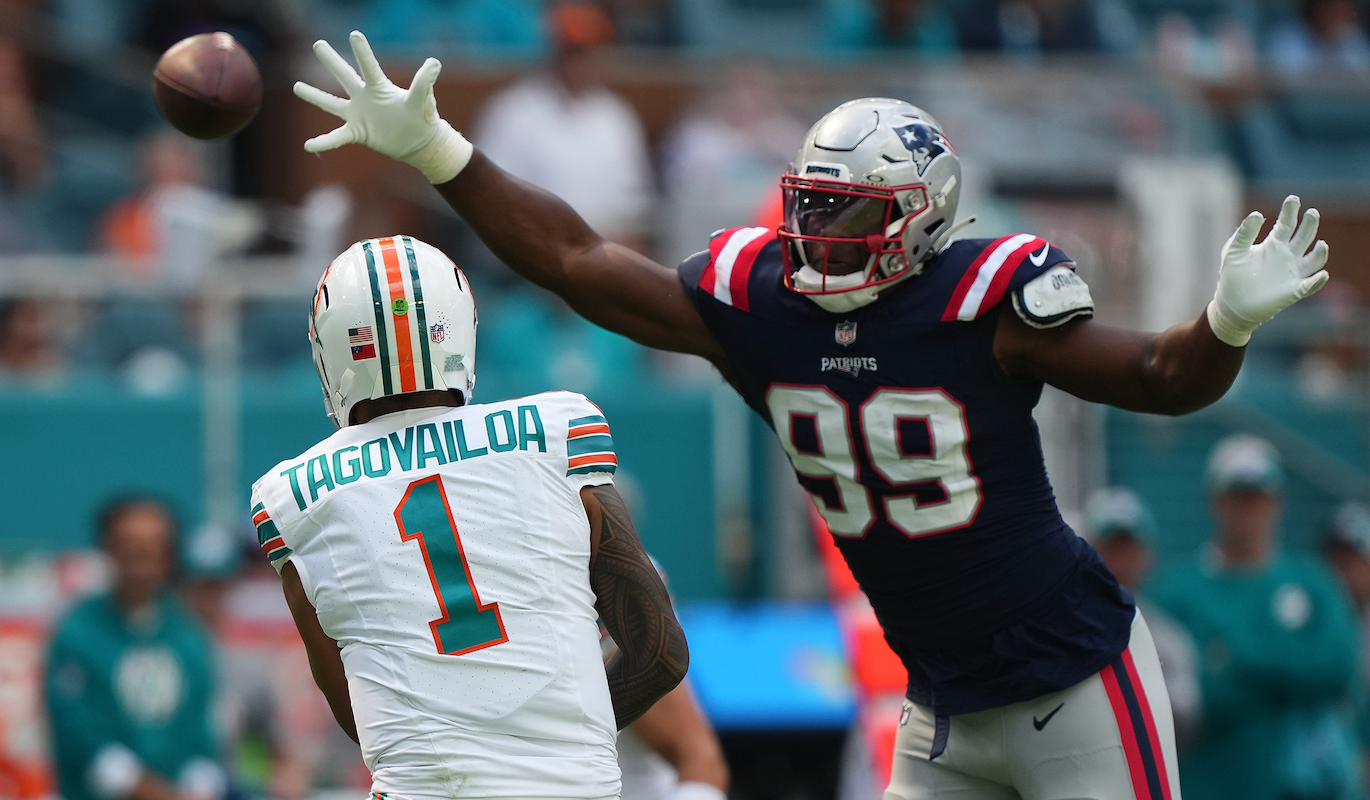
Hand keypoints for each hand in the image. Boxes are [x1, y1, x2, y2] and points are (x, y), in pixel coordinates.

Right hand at [293, 30, 471, 183]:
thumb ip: (424, 83)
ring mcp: (358, 114)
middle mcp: (365, 97)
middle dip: (331, 61)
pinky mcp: (356, 132)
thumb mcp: (421, 100)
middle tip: (318, 44)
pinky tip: (308, 145)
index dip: (362, 51)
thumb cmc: (421, 117)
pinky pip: (336, 137)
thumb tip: (434, 63)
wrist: (418, 141)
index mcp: (380, 87)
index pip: (369, 66)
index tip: (354, 34)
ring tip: (296, 86)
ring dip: (314, 96)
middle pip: (345, 76)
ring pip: (331, 103)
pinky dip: (323, 142)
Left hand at [1207, 195, 1329, 346]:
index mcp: (1273, 244)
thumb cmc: (1232, 276)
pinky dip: (1317, 281)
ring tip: (1321, 243)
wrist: (1231, 304)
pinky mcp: (1292, 291)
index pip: (1286, 224)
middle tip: (1311, 212)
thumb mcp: (1235, 250)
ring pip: (1314, 259)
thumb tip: (1258, 214)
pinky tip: (1321, 275)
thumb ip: (1244, 233)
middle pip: (1304, 236)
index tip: (1293, 198)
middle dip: (1309, 224)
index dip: (1291, 211)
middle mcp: (1286, 256)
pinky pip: (1309, 285)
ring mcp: (1292, 273)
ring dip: (1320, 252)